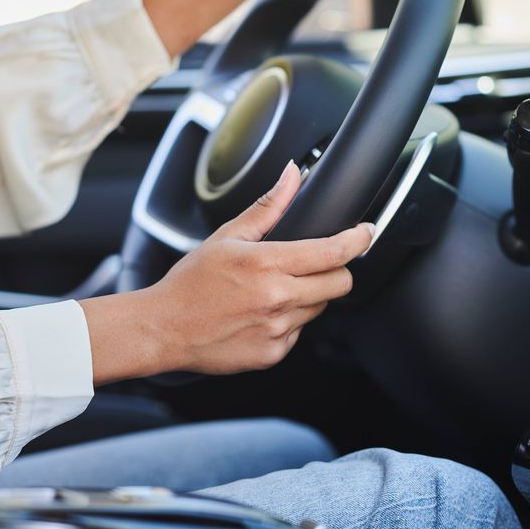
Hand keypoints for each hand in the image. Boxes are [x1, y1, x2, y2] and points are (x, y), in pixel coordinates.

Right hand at [80, 162, 372, 381]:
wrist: (162, 329)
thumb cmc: (190, 283)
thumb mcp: (228, 236)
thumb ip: (268, 206)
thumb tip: (292, 174)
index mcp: (268, 264)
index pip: (334, 251)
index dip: (359, 239)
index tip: (367, 231)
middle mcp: (278, 298)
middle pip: (341, 283)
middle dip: (337, 269)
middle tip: (319, 263)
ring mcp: (278, 330)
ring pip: (321, 308)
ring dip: (311, 295)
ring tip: (276, 289)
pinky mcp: (273, 354)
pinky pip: (300, 332)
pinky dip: (290, 321)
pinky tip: (263, 313)